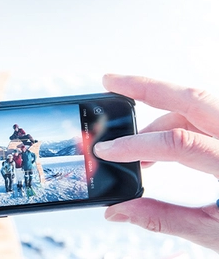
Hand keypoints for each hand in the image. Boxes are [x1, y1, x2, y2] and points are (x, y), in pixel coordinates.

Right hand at [94, 74, 218, 252]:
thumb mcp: (217, 234)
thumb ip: (164, 218)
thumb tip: (121, 210)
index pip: (180, 143)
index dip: (136, 145)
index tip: (108, 151)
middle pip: (192, 98)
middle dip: (145, 87)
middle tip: (111, 81)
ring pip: (199, 105)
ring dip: (161, 113)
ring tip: (134, 142)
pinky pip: (208, 115)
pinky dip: (180, 121)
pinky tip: (163, 142)